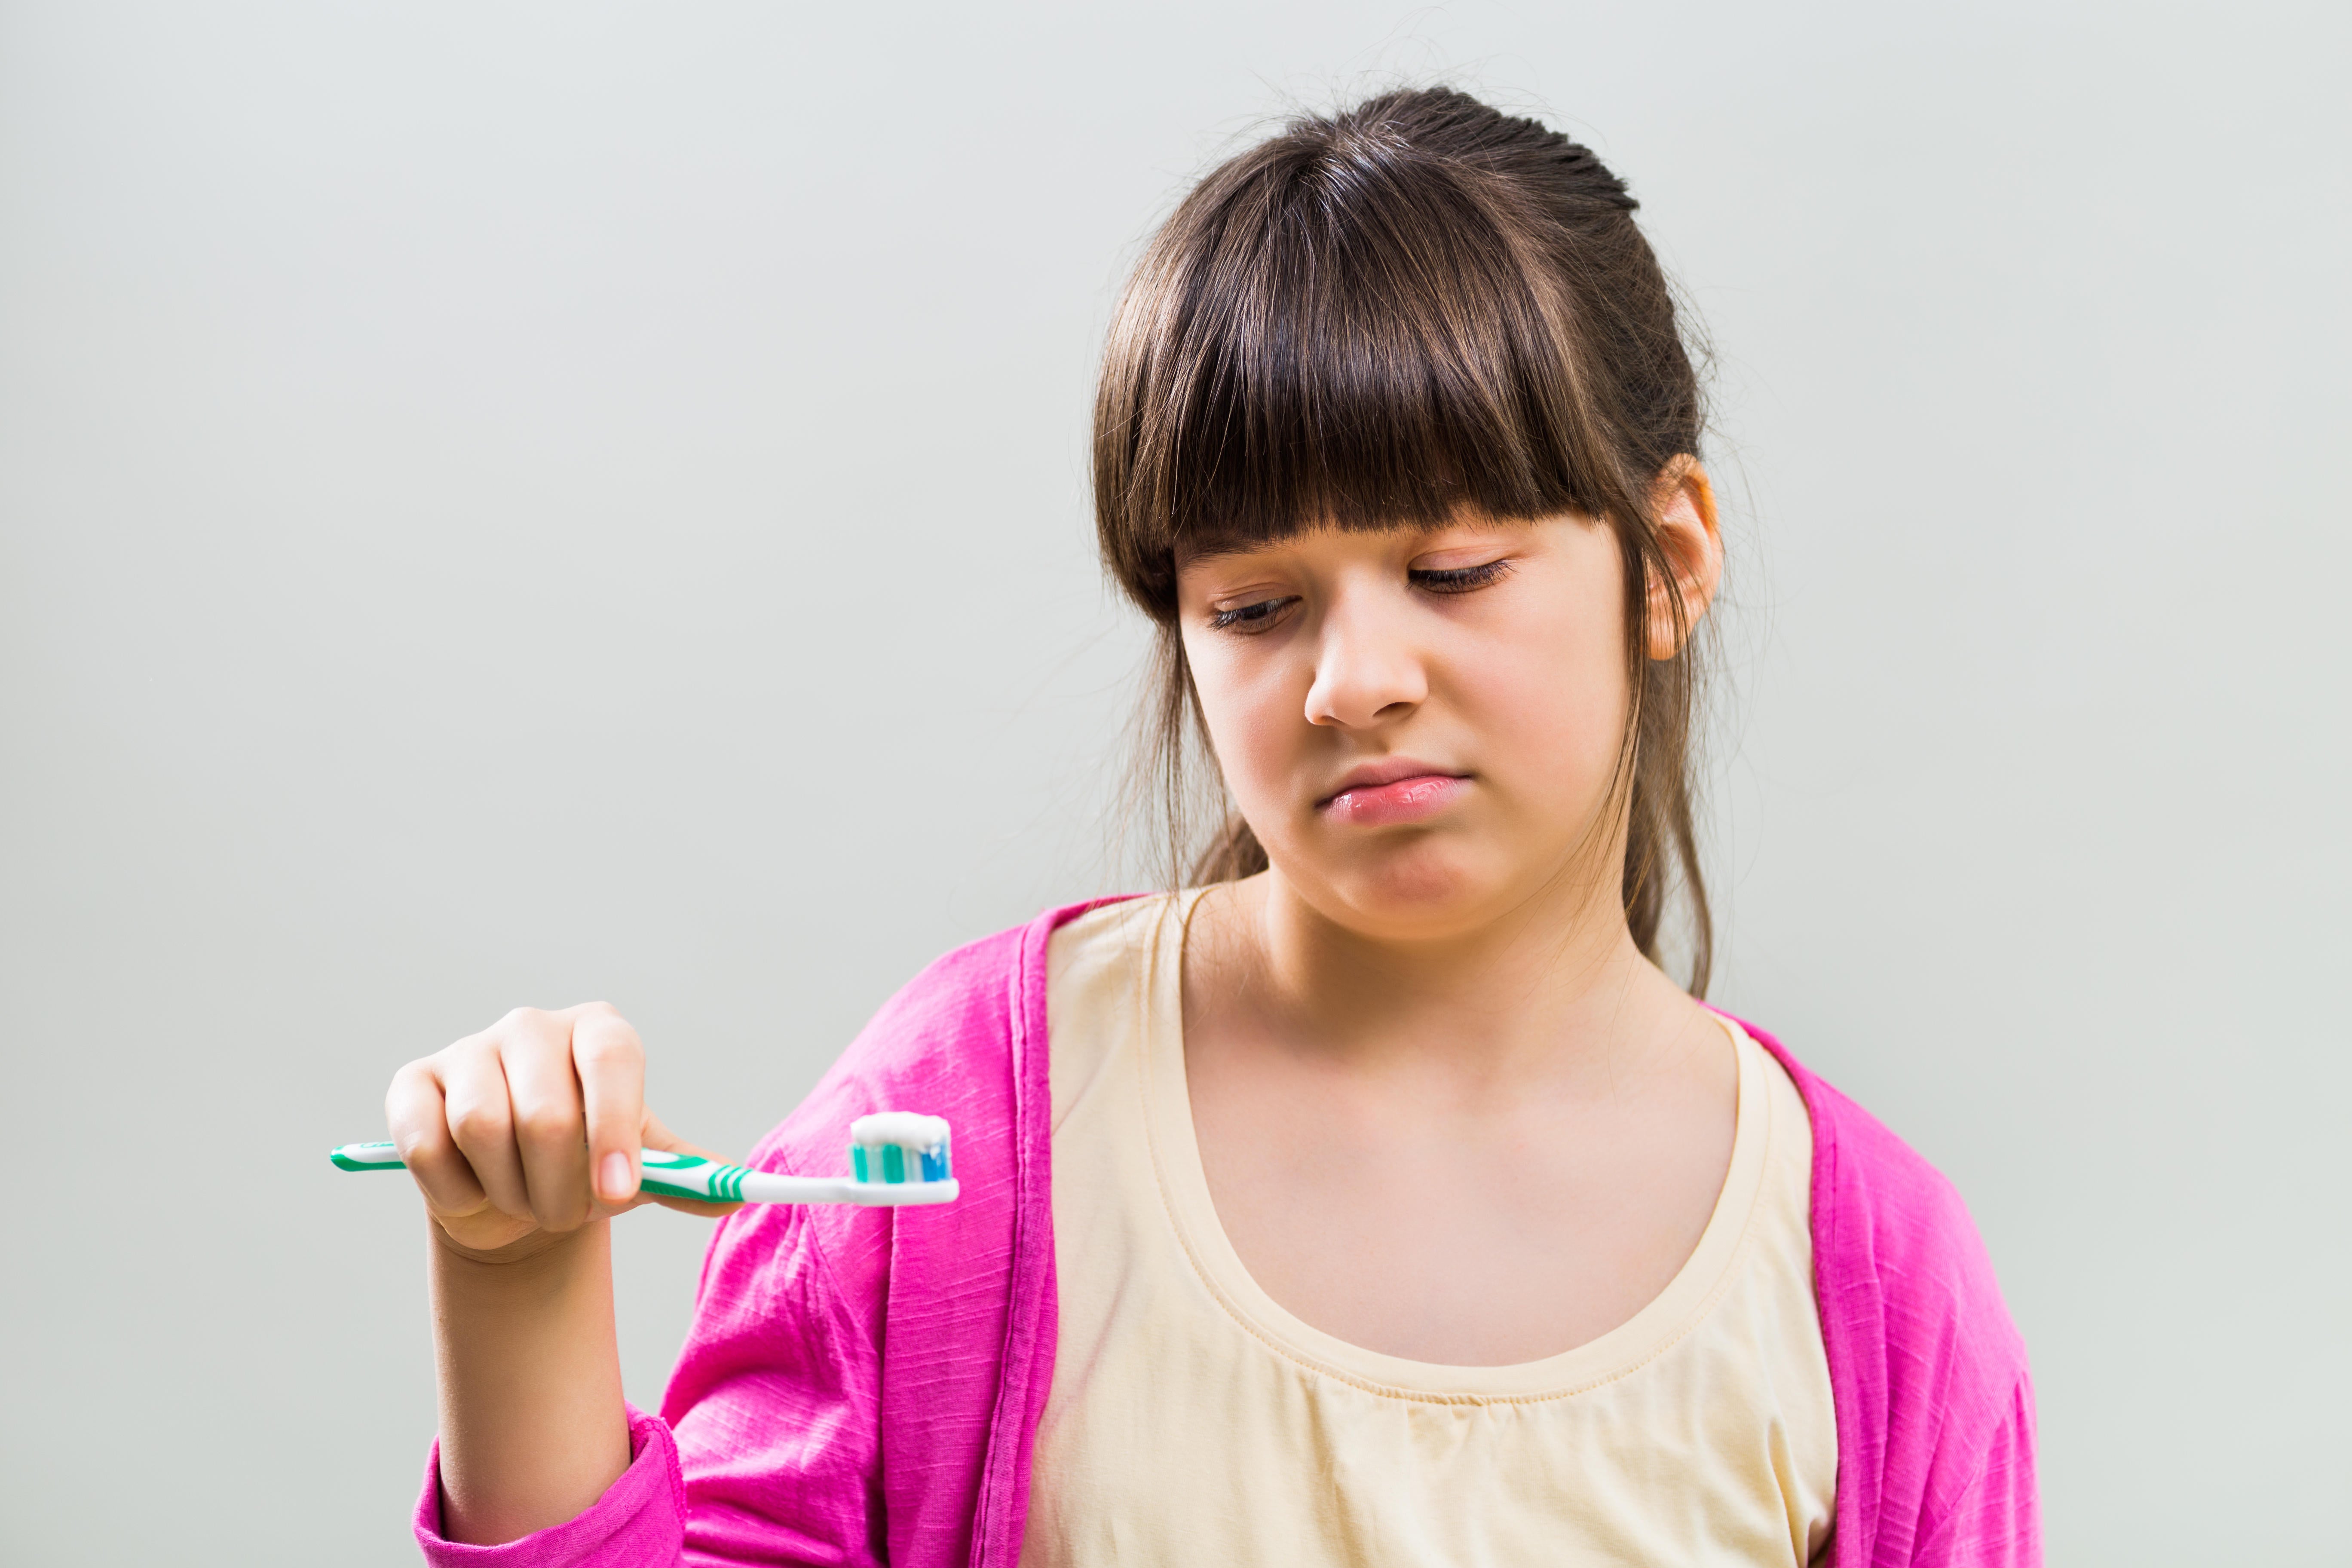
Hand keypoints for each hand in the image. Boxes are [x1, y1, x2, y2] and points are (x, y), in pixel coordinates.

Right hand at [386, 1002, 731, 1255]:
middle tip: (565, 1213)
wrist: (516, 1191)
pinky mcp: (411, 1084)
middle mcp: (533, 1026)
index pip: (612, 1061)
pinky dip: (453, 1189)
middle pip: (544, 1113)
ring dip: (509, 1191)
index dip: (614, 1129)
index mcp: (600, 1031)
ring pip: (481, 1127)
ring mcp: (468, 1050)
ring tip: (523, 1200)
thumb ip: (685, 1177)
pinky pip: (425, 1144)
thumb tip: (734, 1193)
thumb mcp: (639, 1168)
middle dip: (559, 1189)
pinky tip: (471, 1190)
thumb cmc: (585, 1166)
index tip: (619, 1191)